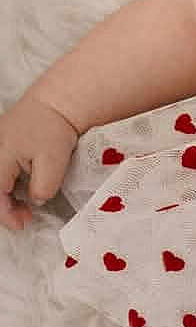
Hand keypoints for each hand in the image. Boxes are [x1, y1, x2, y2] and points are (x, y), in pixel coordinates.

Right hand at [0, 93, 79, 232]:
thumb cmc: (54, 129)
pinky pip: (0, 171)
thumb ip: (42, 188)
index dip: (7, 215)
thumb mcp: (53, 163)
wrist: (57, 101)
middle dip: (4, 208)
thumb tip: (36, 201)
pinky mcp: (3, 144)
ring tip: (25, 207)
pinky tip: (22, 190)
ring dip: (5, 197)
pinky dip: (7, 185)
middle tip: (25, 218)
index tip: (22, 224)